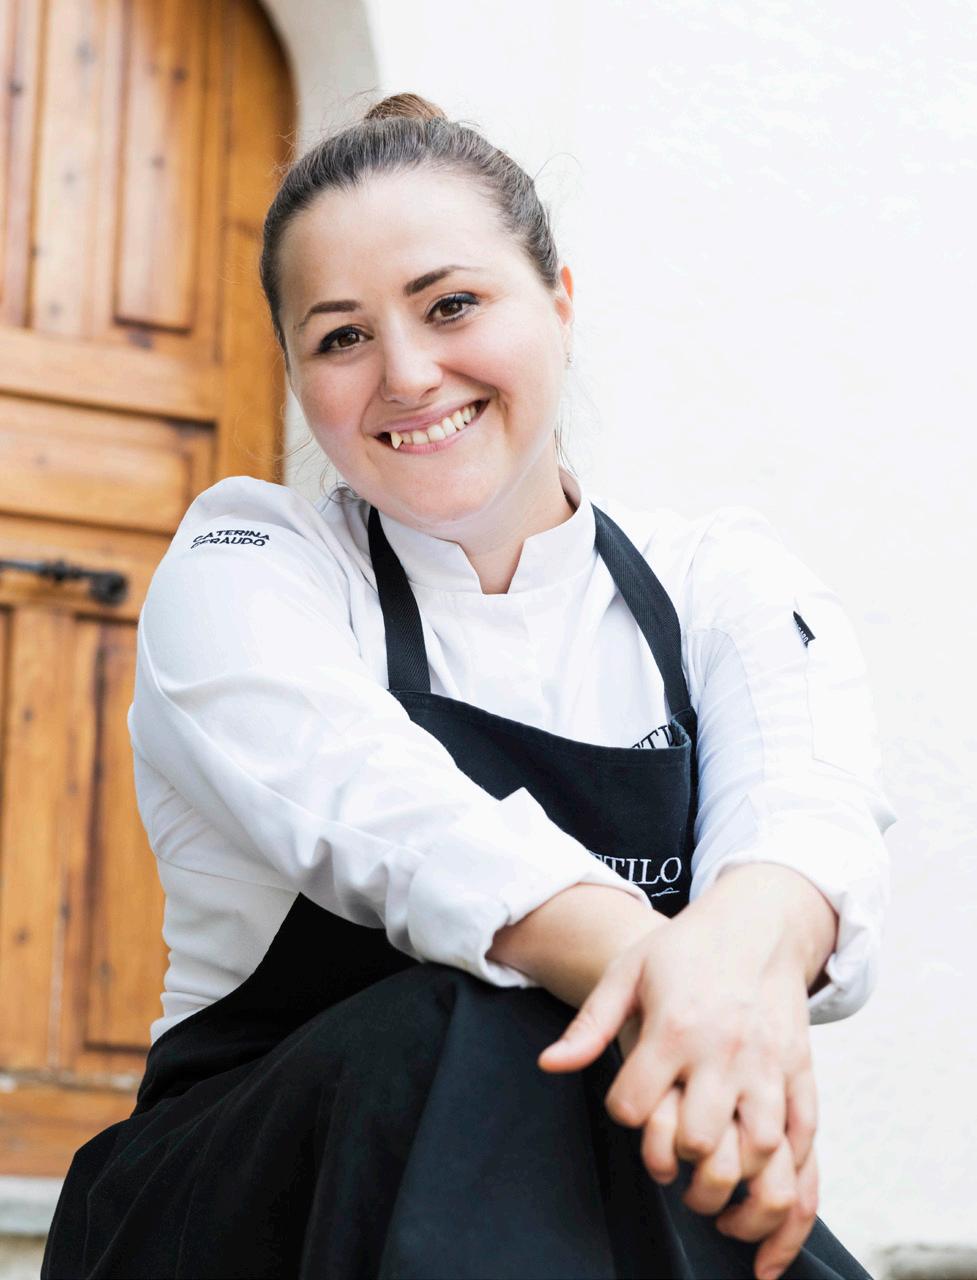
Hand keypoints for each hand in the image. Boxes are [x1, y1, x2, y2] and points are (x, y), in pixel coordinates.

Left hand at [539, 866, 832, 1278]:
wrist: (756, 923)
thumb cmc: (686, 949)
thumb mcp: (628, 973)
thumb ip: (590, 1025)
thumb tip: (548, 1065)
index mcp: (674, 1028)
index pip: (634, 1105)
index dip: (623, 1113)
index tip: (628, 1105)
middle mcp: (724, 1051)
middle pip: (698, 1141)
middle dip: (676, 1163)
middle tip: (667, 1161)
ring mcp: (768, 1063)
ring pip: (759, 1151)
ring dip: (733, 1178)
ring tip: (710, 1181)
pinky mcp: (801, 1069)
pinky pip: (803, 1135)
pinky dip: (787, 1166)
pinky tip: (759, 1172)